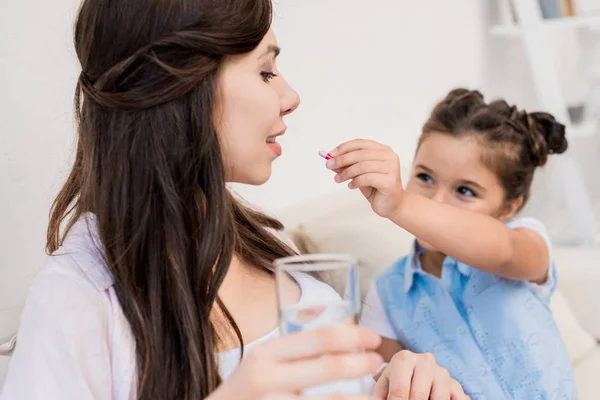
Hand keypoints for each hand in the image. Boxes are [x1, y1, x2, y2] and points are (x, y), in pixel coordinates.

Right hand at [209, 325, 383, 399]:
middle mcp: (268, 379)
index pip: (318, 338)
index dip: (353, 335)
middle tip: (379, 362)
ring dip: (362, 397)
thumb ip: (290, 350)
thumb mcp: (260, 363)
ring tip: (377, 394)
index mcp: (266, 354)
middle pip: (330, 368)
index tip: (373, 337)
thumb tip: (329, 323)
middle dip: (363, 364)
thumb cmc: (245, 391)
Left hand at [326, 139, 402, 218]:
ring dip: (346, 172)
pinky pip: (368, 178)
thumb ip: (347, 166)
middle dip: (342, 159)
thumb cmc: (375, 187)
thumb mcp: (358, 174)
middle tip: (329, 165)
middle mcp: (389, 156)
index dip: (344, 148)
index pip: (360, 143)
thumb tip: (330, 160)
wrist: (391, 205)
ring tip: (338, 179)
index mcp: (383, 150)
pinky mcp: (390, 181)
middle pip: (360, 154)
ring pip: (363, 166)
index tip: (330, 154)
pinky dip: (356, 182)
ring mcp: (392, 168)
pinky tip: (351, 186)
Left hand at [373, 351, 469, 399]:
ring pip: (439, 399)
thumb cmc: (395, 382)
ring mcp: (443, 372)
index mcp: (404, 358)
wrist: (415, 372)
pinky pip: (457, 399)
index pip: (400, 391)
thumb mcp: (383, 385)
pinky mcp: (456, 384)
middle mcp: (425, 361)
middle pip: (419, 396)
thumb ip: (378, 395)